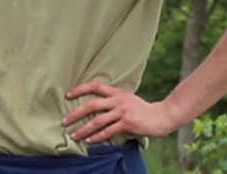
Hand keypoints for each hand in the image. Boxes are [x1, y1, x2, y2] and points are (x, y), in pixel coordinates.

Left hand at [62, 80, 178, 141]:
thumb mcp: (127, 98)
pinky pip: (108, 131)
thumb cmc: (142, 109)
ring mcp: (122, 111)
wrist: (162, 116)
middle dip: (75, 113)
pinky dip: (97, 136)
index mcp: (116, 92)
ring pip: (98, 120)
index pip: (95, 85)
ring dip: (83, 129)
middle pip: (91, 104)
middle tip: (64, 120)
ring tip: (73, 135)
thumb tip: (95, 105)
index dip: (80, 89)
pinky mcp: (127, 123)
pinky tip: (89, 140)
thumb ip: (113, 99)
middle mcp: (118, 100)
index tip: (67, 95)